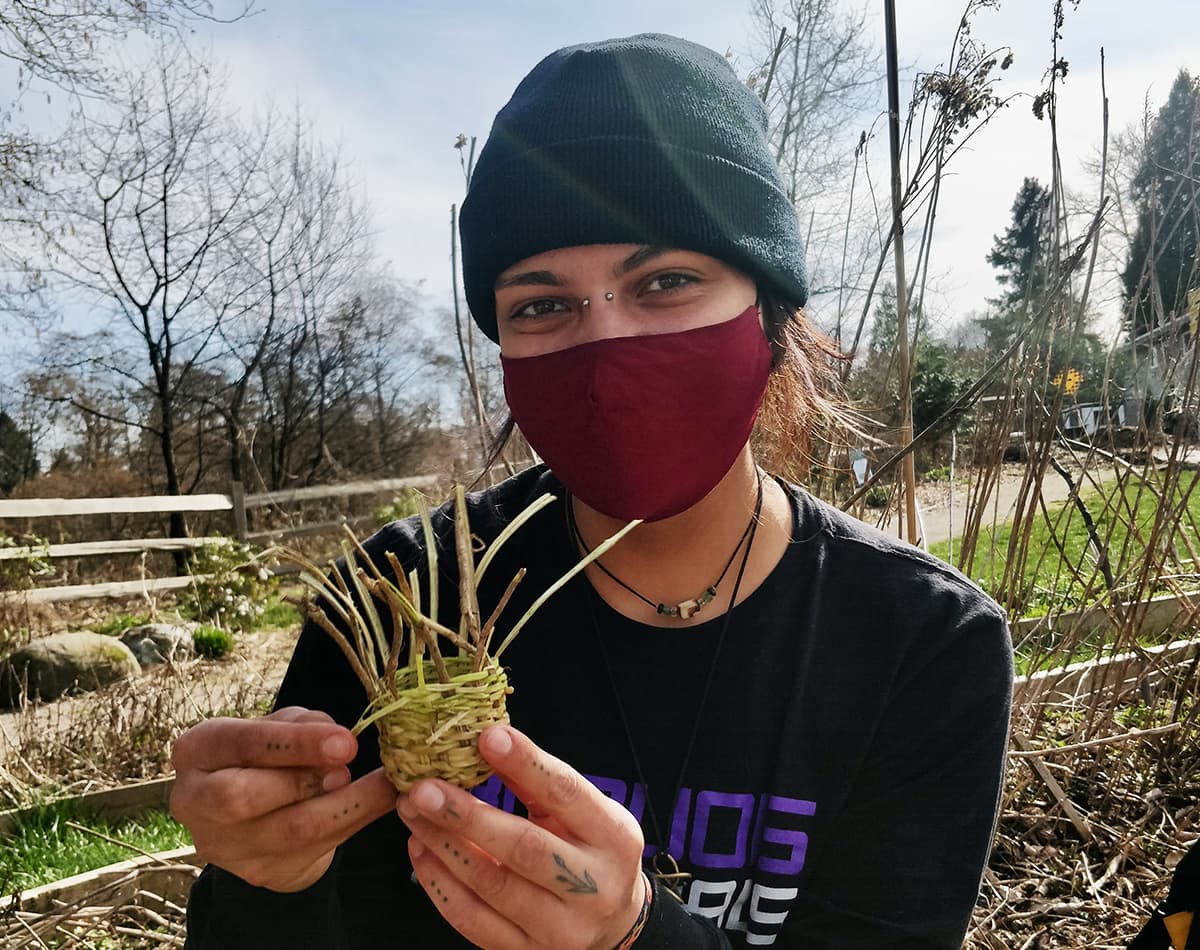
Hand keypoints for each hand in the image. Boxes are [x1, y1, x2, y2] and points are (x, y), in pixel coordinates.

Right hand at [170, 706, 397, 892]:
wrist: (255, 812)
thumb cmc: (264, 755)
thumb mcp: (276, 726)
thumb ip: (300, 724)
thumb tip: (334, 737)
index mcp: (197, 751)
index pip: (240, 744)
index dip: (293, 744)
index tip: (345, 741)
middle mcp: (196, 802)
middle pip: (244, 797)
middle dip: (304, 779)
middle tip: (347, 765)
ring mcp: (224, 846)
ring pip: (288, 831)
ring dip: (343, 805)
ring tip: (379, 784)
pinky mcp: (260, 872)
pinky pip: (315, 849)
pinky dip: (354, 822)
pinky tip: (381, 801)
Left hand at [398, 724, 646, 949]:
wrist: (613, 925)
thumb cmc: (591, 853)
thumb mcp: (584, 813)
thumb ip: (540, 784)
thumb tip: (487, 741)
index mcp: (613, 838)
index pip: (566, 794)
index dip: (526, 764)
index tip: (487, 737)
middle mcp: (594, 888)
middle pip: (524, 848)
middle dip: (467, 816)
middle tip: (423, 789)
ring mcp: (561, 929)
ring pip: (493, 885)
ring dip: (444, 846)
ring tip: (413, 813)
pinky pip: (474, 922)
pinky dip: (441, 885)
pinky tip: (421, 851)